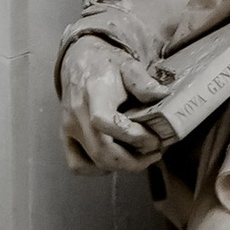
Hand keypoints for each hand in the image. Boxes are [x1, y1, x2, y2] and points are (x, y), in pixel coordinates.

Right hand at [60, 32, 167, 172]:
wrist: (80, 61)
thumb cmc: (106, 65)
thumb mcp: (128, 65)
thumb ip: (143, 83)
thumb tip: (163, 95)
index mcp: (93, 93)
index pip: (106, 123)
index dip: (133, 137)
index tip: (154, 139)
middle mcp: (77, 114)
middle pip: (101, 152)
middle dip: (133, 161)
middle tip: (154, 154)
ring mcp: (69, 128)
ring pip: (93, 162)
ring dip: (120, 167)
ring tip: (140, 158)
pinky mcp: (66, 137)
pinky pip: (77, 165)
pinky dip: (97, 168)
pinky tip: (115, 161)